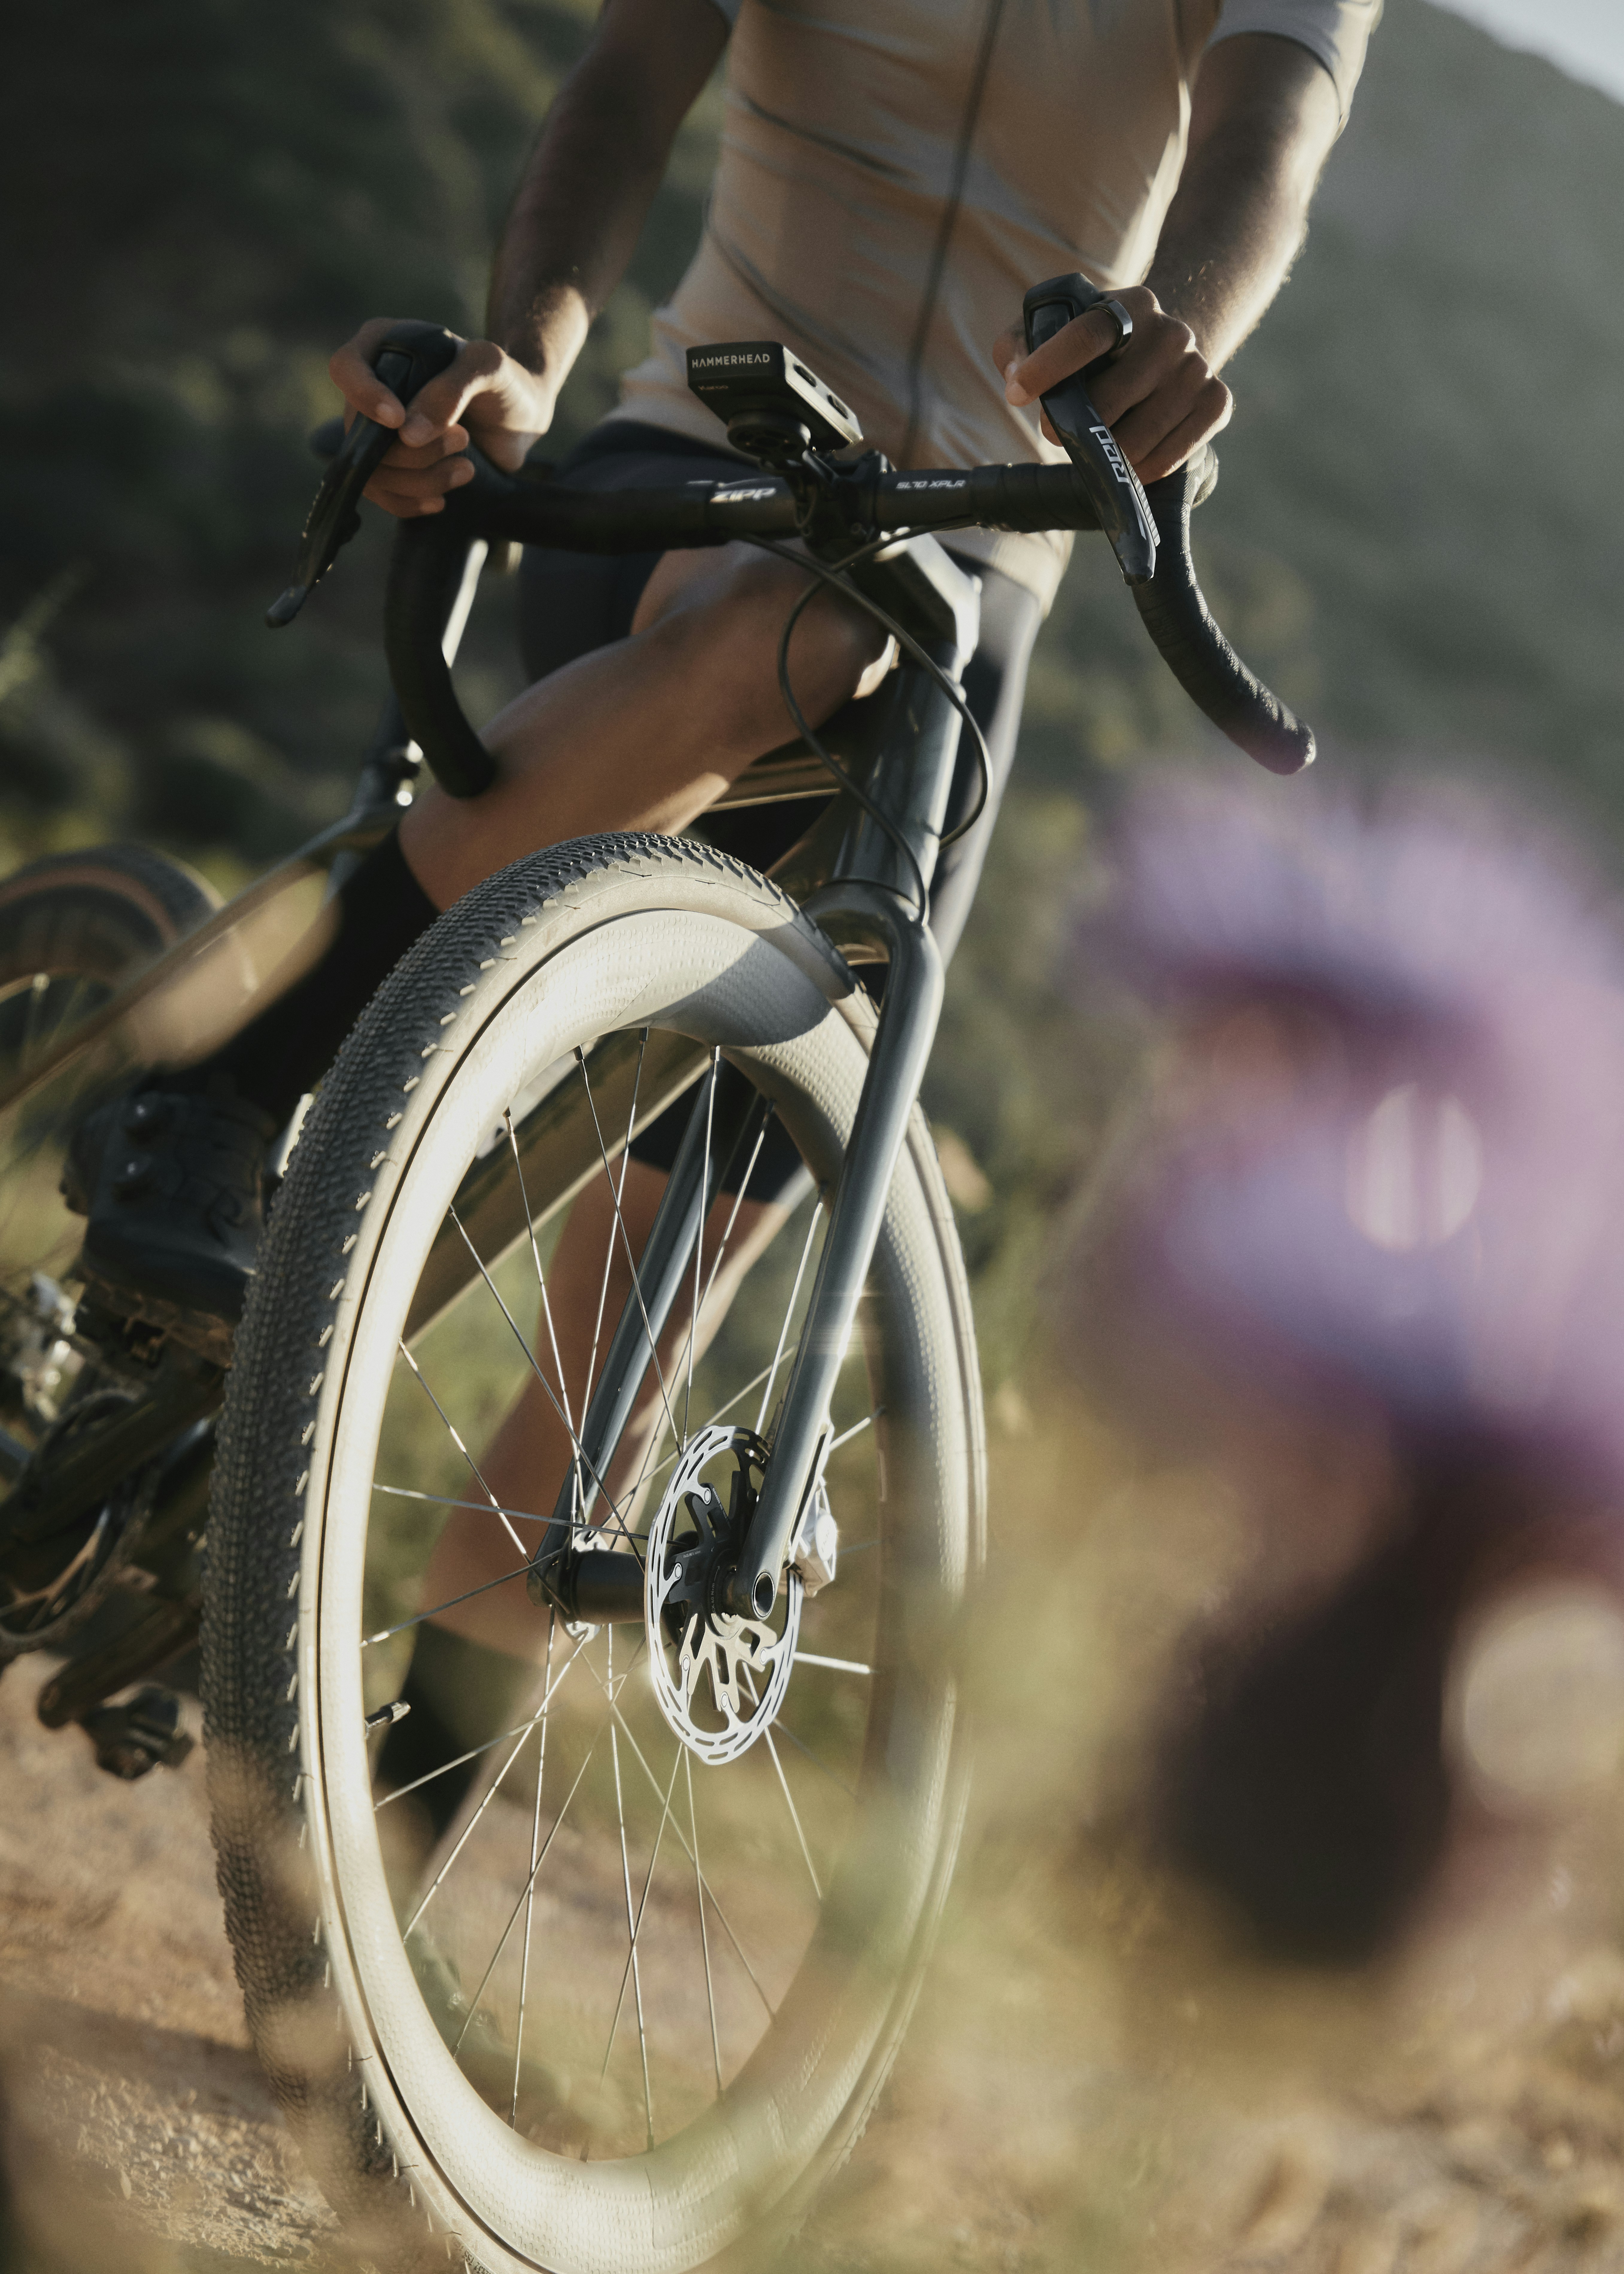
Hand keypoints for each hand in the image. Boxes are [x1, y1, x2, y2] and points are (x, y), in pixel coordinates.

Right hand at [328, 319, 557, 517]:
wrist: (519, 418)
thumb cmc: (504, 381)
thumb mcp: (488, 367)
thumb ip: (451, 389)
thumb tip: (407, 435)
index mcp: (384, 345)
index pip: (346, 368)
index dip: (364, 398)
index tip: (400, 420)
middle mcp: (373, 388)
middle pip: (360, 432)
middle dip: (413, 451)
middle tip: (462, 439)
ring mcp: (378, 431)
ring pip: (371, 471)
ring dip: (419, 480)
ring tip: (466, 469)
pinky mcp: (393, 466)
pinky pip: (381, 494)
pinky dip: (411, 503)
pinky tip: (441, 500)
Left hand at [992, 287, 1231, 484]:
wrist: (1166, 348)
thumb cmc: (1098, 348)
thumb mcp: (1054, 331)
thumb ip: (1020, 348)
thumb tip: (1016, 382)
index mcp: (1129, 306)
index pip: (1085, 336)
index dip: (1047, 368)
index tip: (1017, 394)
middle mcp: (1170, 334)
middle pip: (1106, 403)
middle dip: (1072, 427)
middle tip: (1061, 430)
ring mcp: (1196, 370)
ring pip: (1132, 442)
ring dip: (1105, 453)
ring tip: (1100, 438)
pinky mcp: (1216, 403)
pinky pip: (1163, 460)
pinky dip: (1137, 469)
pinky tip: (1129, 453)